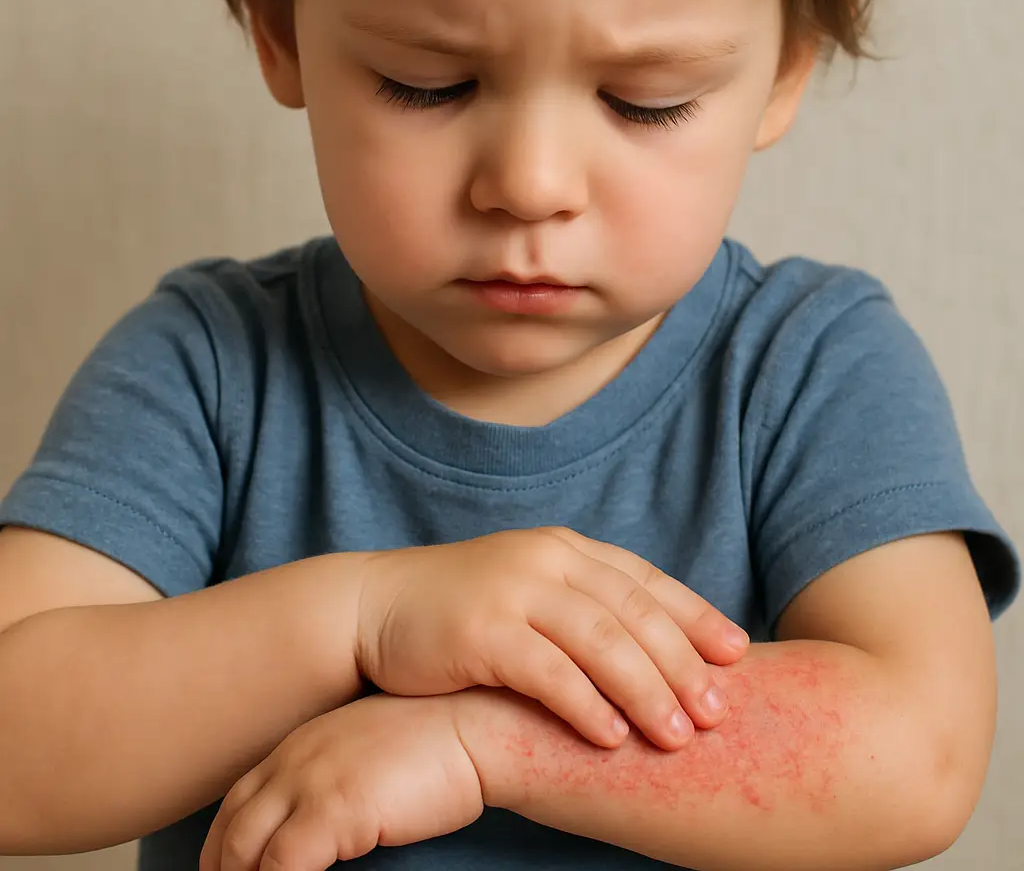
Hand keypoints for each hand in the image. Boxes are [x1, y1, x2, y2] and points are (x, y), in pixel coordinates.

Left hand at [199, 694, 481, 870]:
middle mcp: (295, 758)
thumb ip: (334, 781)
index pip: (238, 802)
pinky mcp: (331, 809)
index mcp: (301, 743)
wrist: (475, 726)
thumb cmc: (437, 743)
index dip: (225, 847)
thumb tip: (322, 828)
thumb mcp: (368, 753)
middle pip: (231, 830)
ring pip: (244, 852)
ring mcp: (309, 781)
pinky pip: (281, 867)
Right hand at [356, 526, 747, 750]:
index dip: (695, 615)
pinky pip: (547, 671)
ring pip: (600, 640)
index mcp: (564, 548)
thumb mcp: (528, 588)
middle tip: (719, 710)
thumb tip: (654, 648)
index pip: (644, 580)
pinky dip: (585, 705)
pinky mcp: (480, 630)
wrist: (376, 607)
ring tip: (679, 736)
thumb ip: (581, 604)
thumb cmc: (461, 608)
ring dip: (646, 690)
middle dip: (683, 662)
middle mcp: (545, 559)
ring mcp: (513, 590)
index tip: (737, 653)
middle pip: (633, 612)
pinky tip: (611, 738)